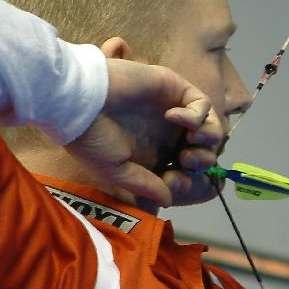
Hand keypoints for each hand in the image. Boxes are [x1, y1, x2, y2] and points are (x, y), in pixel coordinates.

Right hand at [65, 59, 222, 206]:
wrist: (79, 102)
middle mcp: (166, 132)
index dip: (188, 178)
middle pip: (204, 150)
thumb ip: (146, 185)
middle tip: (185, 160)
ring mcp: (172, 110)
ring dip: (207, 138)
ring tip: (189, 142)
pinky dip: (196, 114)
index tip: (173, 180)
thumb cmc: (92, 139)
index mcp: (153, 153)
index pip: (186, 169)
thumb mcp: (117, 171)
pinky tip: (173, 117)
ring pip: (210, 126)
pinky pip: (202, 102)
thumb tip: (170, 200)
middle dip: (203, 160)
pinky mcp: (174, 88)